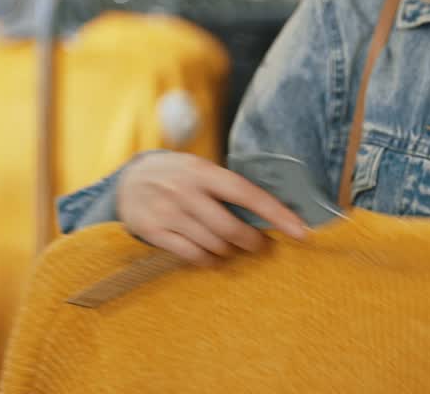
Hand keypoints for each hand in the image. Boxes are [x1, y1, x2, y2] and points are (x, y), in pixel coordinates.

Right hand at [117, 151, 307, 266]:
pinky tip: (212, 257)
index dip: (276, 213)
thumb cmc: (177, 175)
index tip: (300, 231)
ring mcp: (167, 212)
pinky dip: (208, 260)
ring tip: (232, 248)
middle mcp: (185, 191)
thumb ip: (227, 187)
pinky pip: (191, 255)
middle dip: (252, 242)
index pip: (247, 193)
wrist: (128, 180)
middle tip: (260, 245)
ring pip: (212, 245)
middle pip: (230, 228)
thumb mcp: (200, 168)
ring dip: (229, 252)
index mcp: (204, 171)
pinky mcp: (153, 231)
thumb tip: (269, 213)